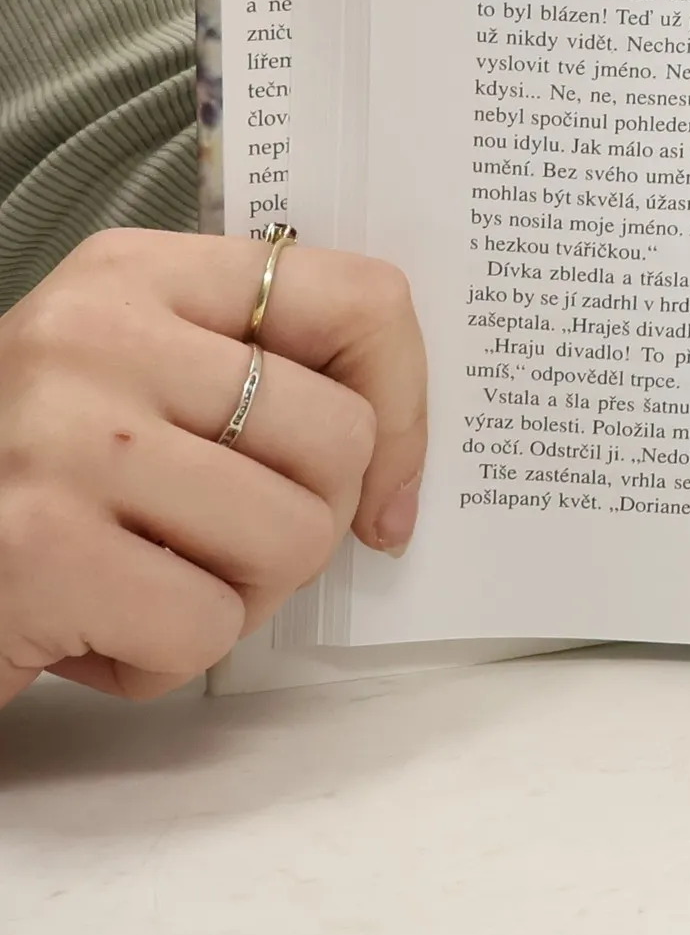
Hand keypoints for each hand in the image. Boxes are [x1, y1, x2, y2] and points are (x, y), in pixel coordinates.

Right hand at [0, 229, 426, 705]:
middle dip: (305, 523)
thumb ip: (253, 381)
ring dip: (236, 599)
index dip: (407, 405)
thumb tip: (397, 476)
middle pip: (341, 439)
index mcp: (139, 273)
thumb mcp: (129, 382)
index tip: (384, 485)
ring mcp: (67, 439)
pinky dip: (161, 661)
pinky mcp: (39, 550)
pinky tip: (88, 630)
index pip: (361, 300)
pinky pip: (207, 629)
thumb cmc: (23, 482)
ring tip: (143, 582)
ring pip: (293, 539)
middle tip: (214, 545)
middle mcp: (100, 335)